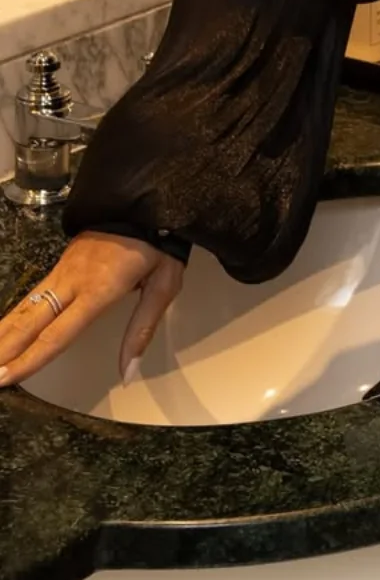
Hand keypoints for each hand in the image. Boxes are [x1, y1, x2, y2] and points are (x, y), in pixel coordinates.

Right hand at [0, 232, 185, 388]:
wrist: (144, 200)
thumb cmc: (157, 246)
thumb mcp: (163, 286)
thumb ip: (141, 331)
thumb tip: (127, 374)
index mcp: (97, 291)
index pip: (57, 335)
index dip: (29, 359)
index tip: (5, 378)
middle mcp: (72, 282)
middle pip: (29, 322)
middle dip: (3, 349)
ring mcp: (62, 271)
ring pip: (24, 307)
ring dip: (2, 333)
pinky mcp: (60, 264)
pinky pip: (31, 295)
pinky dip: (12, 315)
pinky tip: (3, 329)